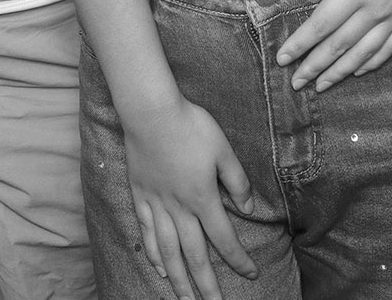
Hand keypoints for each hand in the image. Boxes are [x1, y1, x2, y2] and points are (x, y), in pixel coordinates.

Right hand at [121, 94, 254, 299]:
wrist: (150, 111)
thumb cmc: (190, 125)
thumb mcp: (223, 149)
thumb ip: (237, 181)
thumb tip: (249, 207)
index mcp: (203, 198)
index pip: (224, 239)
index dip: (238, 260)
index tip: (251, 274)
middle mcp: (179, 208)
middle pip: (194, 255)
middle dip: (206, 284)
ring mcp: (157, 204)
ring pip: (168, 251)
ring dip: (178, 278)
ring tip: (185, 299)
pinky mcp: (140, 195)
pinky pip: (147, 232)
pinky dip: (153, 253)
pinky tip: (158, 267)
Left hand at [276, 0, 391, 90]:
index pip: (322, 24)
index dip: (301, 43)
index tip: (283, 58)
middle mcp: (375, 10)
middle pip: (339, 45)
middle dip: (315, 66)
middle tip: (295, 83)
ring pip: (363, 53)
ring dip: (340, 72)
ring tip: (322, 86)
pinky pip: (389, 48)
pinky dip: (372, 63)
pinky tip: (359, 70)